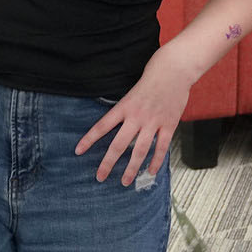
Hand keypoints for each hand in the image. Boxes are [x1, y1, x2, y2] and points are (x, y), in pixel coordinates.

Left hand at [77, 56, 195, 186]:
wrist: (174, 70)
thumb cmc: (151, 78)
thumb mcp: (131, 92)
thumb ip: (125, 110)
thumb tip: (115, 126)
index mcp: (124, 107)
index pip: (102, 126)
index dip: (89, 139)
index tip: (78, 151)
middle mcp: (136, 116)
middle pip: (118, 145)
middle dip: (108, 163)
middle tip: (100, 177)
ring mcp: (153, 122)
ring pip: (139, 151)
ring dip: (131, 168)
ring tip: (125, 182)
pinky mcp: (169, 125)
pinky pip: (161, 148)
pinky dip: (156, 161)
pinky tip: (150, 172)